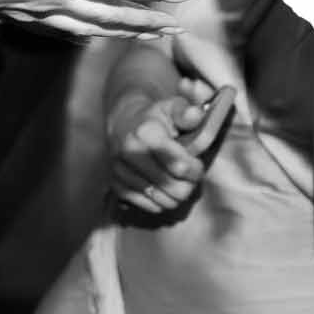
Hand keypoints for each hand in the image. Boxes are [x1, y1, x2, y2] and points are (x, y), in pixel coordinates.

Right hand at [0, 0, 181, 37]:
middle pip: (105, 14)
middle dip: (143, 20)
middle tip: (177, 28)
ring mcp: (27, 8)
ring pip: (84, 24)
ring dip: (117, 30)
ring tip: (141, 35)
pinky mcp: (11, 9)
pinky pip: (57, 27)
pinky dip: (80, 32)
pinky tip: (83, 34)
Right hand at [110, 84, 236, 217]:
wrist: (122, 122)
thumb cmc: (155, 117)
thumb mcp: (172, 108)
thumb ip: (186, 112)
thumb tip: (196, 115)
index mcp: (145, 133)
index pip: (179, 166)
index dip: (196, 170)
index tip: (197, 165)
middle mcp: (129, 153)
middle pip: (173, 187)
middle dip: (188, 186)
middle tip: (190, 178)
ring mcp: (120, 170)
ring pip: (161, 200)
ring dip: (175, 196)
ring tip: (178, 183)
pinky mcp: (115, 184)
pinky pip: (147, 205)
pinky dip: (160, 202)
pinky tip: (163, 189)